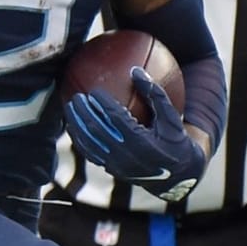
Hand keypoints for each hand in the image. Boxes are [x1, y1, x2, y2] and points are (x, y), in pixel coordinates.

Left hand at [64, 68, 205, 201]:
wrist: (176, 175)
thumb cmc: (175, 141)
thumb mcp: (171, 118)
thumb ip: (154, 95)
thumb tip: (135, 70)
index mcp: (141, 142)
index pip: (116, 120)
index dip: (103, 105)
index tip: (94, 91)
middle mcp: (126, 156)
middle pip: (98, 132)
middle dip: (84, 113)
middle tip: (77, 97)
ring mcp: (117, 166)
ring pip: (90, 144)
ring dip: (77, 125)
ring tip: (70, 108)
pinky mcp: (112, 170)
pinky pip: (91, 154)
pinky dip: (80, 140)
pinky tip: (73, 126)